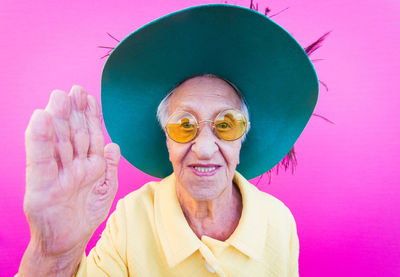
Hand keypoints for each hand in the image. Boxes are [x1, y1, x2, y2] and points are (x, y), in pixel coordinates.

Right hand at [24, 85, 119, 255]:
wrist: (70, 241)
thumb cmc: (86, 215)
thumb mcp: (105, 190)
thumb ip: (110, 167)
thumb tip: (114, 145)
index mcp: (88, 164)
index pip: (89, 135)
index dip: (89, 115)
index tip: (88, 96)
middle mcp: (71, 164)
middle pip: (72, 133)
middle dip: (74, 111)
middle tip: (74, 89)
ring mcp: (56, 173)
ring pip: (57, 141)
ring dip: (58, 118)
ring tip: (59, 97)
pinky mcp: (40, 185)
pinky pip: (40, 158)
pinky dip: (40, 138)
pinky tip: (41, 118)